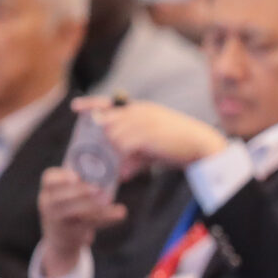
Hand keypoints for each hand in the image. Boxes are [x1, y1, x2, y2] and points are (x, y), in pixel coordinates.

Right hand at [36, 167, 127, 277]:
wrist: (60, 242)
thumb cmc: (69, 210)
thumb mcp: (66, 195)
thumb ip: (81, 183)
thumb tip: (115, 166)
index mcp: (48, 190)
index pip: (49, 179)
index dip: (62, 177)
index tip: (77, 176)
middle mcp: (48, 204)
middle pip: (60, 197)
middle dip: (80, 191)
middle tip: (98, 188)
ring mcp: (58, 220)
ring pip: (75, 212)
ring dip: (94, 206)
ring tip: (109, 199)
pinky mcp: (72, 233)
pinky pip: (90, 223)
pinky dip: (107, 218)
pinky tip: (121, 213)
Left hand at [78, 97, 227, 176]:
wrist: (201, 145)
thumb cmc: (179, 147)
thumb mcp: (153, 149)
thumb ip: (134, 158)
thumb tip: (119, 174)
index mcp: (142, 109)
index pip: (110, 103)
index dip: (91, 104)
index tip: (75, 107)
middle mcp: (140, 112)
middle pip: (107, 122)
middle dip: (99, 140)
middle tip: (95, 158)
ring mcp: (143, 122)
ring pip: (113, 136)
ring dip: (112, 154)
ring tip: (117, 169)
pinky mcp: (147, 134)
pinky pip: (124, 146)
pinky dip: (121, 160)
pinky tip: (123, 172)